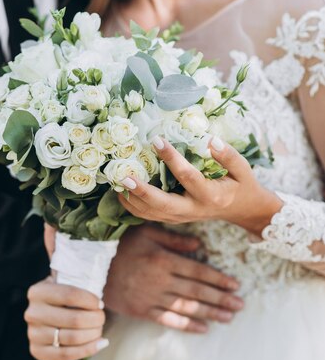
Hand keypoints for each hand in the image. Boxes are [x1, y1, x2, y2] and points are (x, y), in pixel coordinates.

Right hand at [24, 278, 106, 359]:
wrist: (45, 314)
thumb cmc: (62, 298)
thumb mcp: (65, 282)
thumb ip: (78, 280)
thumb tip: (97, 286)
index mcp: (37, 292)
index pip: (70, 295)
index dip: (90, 300)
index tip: (100, 304)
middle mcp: (32, 313)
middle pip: (75, 319)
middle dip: (96, 319)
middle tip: (101, 318)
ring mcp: (33, 334)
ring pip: (73, 338)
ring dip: (94, 334)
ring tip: (99, 329)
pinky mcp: (37, 351)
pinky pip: (67, 354)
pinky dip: (89, 349)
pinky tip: (101, 343)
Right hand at [104, 224, 243, 332]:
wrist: (89, 268)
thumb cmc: (119, 245)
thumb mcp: (145, 232)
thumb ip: (173, 238)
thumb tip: (199, 245)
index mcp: (164, 260)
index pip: (198, 271)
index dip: (219, 279)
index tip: (236, 285)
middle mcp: (162, 281)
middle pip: (197, 291)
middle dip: (221, 298)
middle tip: (240, 305)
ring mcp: (152, 298)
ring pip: (187, 307)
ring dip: (210, 313)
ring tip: (228, 317)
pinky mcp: (142, 311)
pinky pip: (169, 320)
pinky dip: (187, 325)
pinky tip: (203, 329)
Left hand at [119, 136, 282, 235]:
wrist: (241, 210)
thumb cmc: (241, 185)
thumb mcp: (242, 169)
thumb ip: (228, 156)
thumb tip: (209, 140)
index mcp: (211, 195)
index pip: (188, 176)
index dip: (172, 158)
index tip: (156, 140)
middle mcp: (193, 210)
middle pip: (163, 204)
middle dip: (142, 192)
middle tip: (123, 177)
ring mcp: (181, 218)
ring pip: (152, 213)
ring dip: (132, 200)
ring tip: (116, 181)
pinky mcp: (173, 220)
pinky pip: (150, 216)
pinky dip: (133, 206)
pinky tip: (121, 192)